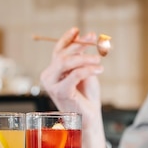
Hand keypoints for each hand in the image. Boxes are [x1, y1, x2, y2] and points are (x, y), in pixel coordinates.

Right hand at [40, 27, 105, 147]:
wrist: (88, 118)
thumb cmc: (87, 96)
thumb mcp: (86, 71)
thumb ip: (84, 56)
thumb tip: (89, 36)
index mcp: (53, 71)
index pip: (58, 50)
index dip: (67, 39)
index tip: (78, 29)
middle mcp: (48, 76)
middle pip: (62, 54)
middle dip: (79, 45)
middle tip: (94, 40)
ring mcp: (52, 85)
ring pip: (66, 62)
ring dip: (85, 58)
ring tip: (99, 60)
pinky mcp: (61, 92)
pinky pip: (75, 74)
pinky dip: (88, 69)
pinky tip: (99, 70)